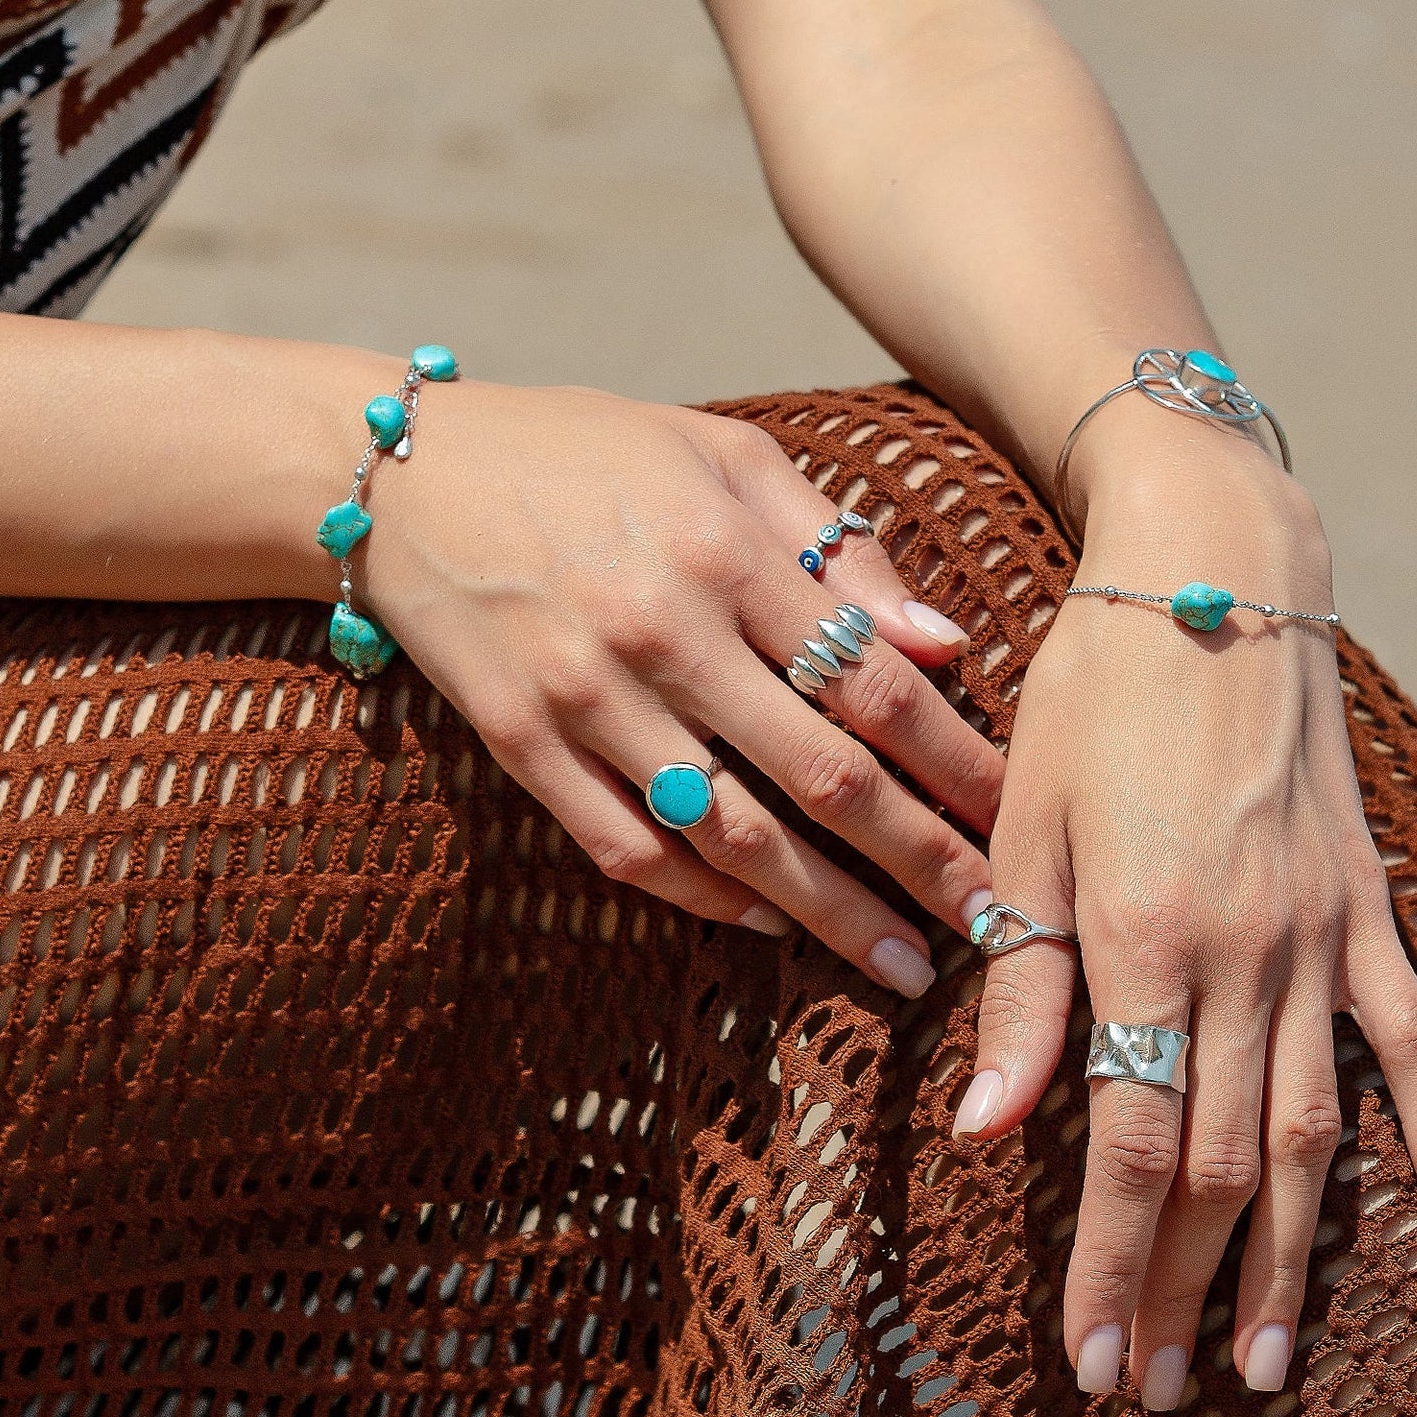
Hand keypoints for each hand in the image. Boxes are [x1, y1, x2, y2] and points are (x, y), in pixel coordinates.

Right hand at [363, 383, 1001, 992]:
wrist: (404, 473)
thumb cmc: (589, 451)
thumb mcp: (725, 455)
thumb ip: (839, 547)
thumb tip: (944, 644)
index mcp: (723, 552)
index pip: (872, 680)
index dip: (954, 760)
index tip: (1012, 816)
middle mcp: (660, 634)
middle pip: (820, 776)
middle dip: (920, 860)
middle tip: (992, 923)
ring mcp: (585, 702)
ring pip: (732, 836)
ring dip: (828, 911)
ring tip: (903, 965)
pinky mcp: (521, 751)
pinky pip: (628, 851)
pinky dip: (706, 899)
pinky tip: (770, 923)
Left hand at [952, 447, 1416, 1403]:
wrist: (1217, 577)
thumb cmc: (1096, 693)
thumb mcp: (1030, 827)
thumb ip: (1025, 987)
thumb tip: (988, 1130)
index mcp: (1147, 933)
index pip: (1127, 1139)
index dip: (1107, 1259)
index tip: (1089, 1356)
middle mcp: (1249, 951)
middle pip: (1220, 1160)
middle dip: (1179, 1283)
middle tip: (1155, 1390)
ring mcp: (1324, 933)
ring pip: (1314, 1130)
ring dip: (1287, 1255)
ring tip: (1263, 1360)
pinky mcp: (1370, 906)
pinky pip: (1413, 1036)